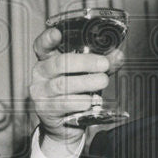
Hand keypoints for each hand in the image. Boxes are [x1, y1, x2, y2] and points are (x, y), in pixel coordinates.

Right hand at [30, 26, 124, 156]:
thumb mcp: (87, 74)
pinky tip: (90, 101)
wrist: (64, 124)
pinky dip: (80, 101)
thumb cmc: (74, 93)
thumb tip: (118, 56)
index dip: (48, 38)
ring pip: (62, 84)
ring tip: (102, 81)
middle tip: (104, 64)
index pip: (42, 45)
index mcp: (47, 59)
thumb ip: (101, 64)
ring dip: (86, 82)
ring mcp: (40, 92)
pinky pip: (63, 103)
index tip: (58, 33)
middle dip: (84, 62)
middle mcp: (40, 74)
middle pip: (59, 63)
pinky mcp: (45, 109)